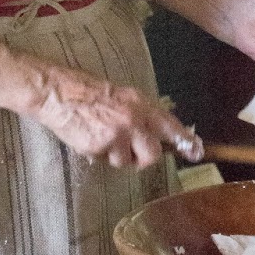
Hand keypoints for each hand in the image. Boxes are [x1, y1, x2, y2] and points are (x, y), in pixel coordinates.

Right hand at [30, 67, 196, 167]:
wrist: (58, 92)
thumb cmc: (88, 94)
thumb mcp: (122, 97)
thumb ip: (141, 115)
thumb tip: (157, 136)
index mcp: (141, 104)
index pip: (170, 126)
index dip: (184, 141)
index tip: (195, 152)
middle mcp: (134, 118)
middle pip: (153, 154)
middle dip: (142, 159)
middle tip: (129, 152)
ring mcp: (117, 133)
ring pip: (125, 162)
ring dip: (115, 156)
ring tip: (101, 138)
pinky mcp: (99, 145)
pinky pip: (105, 161)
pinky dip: (97, 154)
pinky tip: (89, 138)